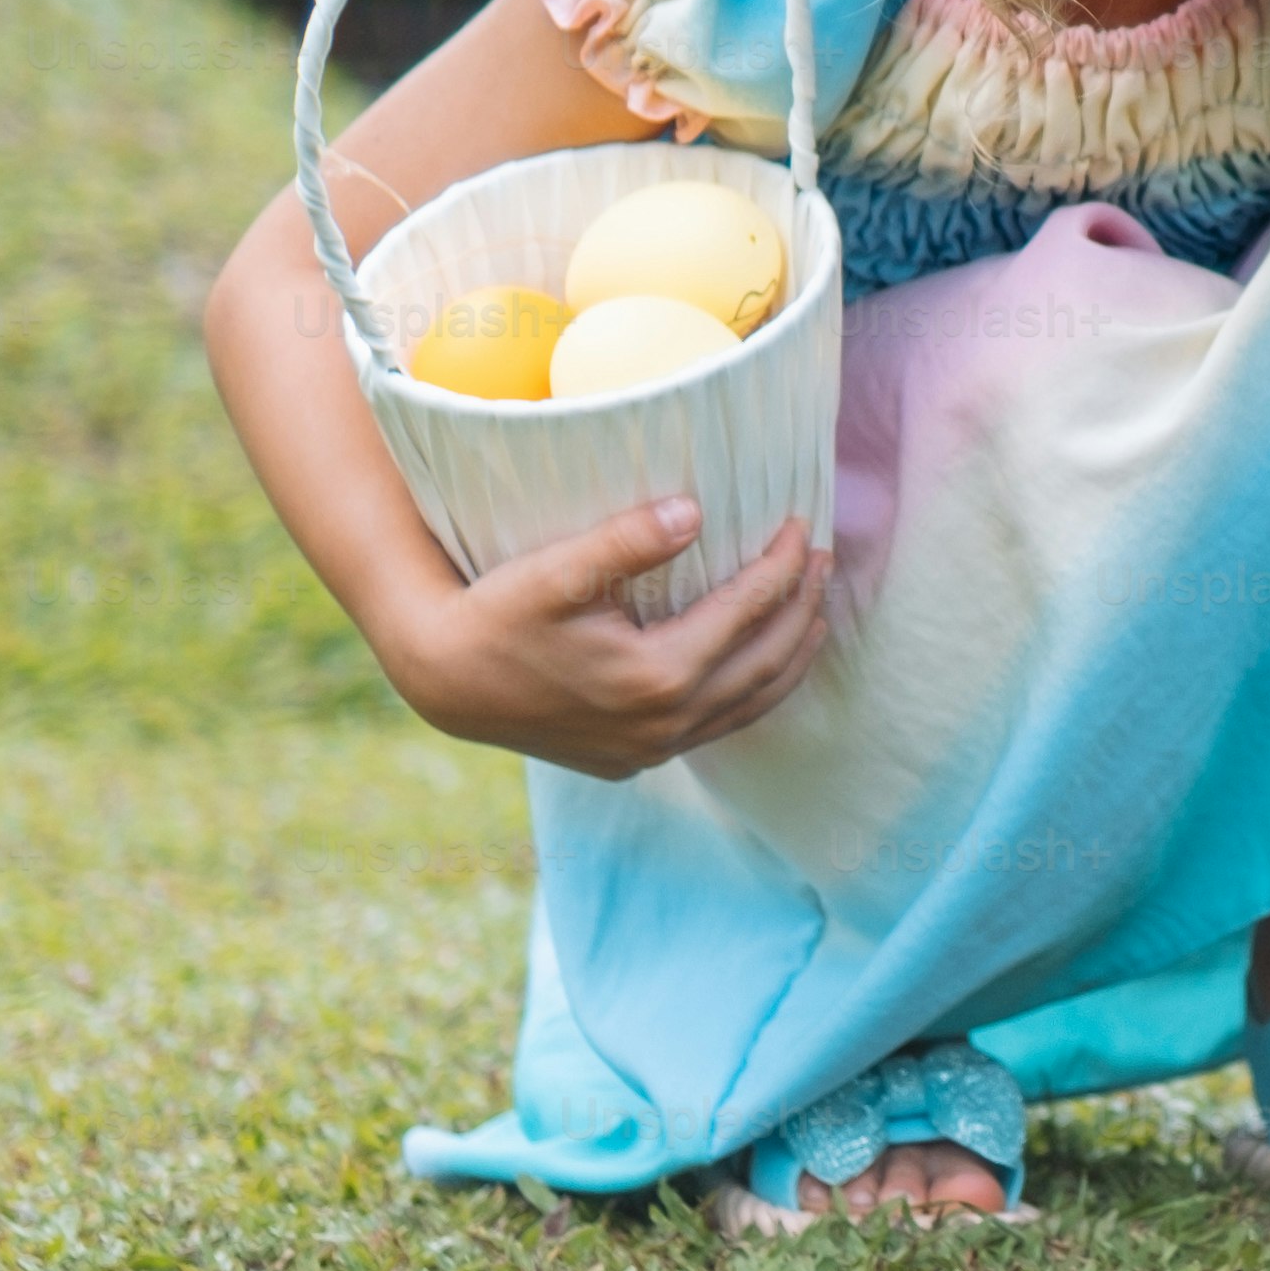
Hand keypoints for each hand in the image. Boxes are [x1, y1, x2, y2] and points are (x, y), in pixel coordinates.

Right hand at [371, 497, 828, 776]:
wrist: (445, 682)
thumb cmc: (496, 614)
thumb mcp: (555, 570)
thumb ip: (628, 540)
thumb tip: (696, 510)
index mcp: (656, 678)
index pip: (748, 612)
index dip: (783, 564)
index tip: (802, 522)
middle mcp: (664, 725)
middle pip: (765, 663)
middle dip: (803, 607)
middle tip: (825, 557)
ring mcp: (651, 750)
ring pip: (750, 705)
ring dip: (790, 654)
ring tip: (814, 608)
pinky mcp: (634, 760)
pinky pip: (718, 726)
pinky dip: (753, 690)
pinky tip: (761, 661)